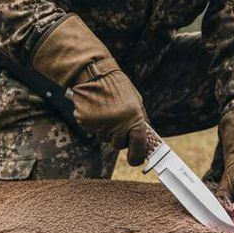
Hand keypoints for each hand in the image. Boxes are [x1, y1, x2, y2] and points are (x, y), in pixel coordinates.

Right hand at [30, 14, 148, 164]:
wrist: (93, 72)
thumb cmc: (117, 86)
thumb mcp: (135, 101)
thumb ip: (141, 121)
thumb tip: (148, 140)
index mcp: (134, 117)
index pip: (139, 145)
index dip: (138, 156)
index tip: (135, 160)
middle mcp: (118, 123)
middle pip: (118, 144)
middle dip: (118, 137)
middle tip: (116, 119)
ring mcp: (100, 124)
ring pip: (104, 137)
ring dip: (106, 128)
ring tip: (105, 109)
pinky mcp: (85, 122)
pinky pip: (92, 130)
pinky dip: (94, 123)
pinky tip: (95, 108)